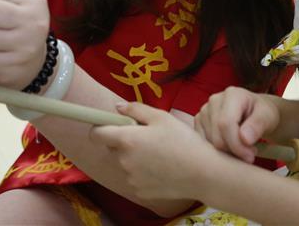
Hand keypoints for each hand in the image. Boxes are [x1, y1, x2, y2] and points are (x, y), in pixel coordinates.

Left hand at [90, 102, 216, 200]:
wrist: (203, 173)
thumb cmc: (183, 141)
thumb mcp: (162, 117)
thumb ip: (136, 109)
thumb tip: (117, 107)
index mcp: (127, 139)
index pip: (96, 134)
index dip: (100, 127)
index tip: (111, 125)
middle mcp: (124, 161)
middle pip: (113, 148)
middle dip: (124, 141)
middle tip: (147, 137)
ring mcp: (131, 179)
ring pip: (125, 163)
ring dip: (134, 157)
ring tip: (159, 153)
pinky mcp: (140, 191)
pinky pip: (135, 177)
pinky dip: (143, 172)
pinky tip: (162, 168)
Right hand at [195, 87, 280, 162]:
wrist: (256, 112)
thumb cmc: (263, 113)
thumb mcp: (268, 117)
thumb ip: (258, 125)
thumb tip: (245, 138)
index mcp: (232, 94)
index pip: (226, 124)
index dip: (237, 145)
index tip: (250, 156)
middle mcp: (214, 100)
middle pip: (217, 136)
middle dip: (234, 151)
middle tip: (250, 153)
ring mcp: (204, 110)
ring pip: (209, 143)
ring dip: (227, 152)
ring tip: (242, 147)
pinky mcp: (199, 121)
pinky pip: (204, 144)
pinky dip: (218, 151)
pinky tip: (231, 146)